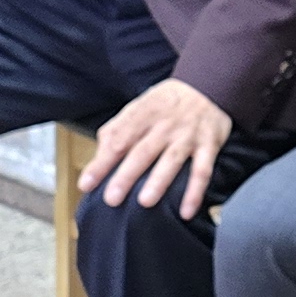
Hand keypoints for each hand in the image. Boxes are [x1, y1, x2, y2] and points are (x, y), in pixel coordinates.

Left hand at [83, 76, 235, 218]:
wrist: (208, 84)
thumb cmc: (165, 104)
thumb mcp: (138, 107)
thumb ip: (117, 131)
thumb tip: (98, 159)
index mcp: (142, 115)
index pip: (118, 140)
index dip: (101, 162)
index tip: (86, 184)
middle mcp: (164, 125)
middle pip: (142, 151)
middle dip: (126, 175)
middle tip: (111, 198)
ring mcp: (187, 135)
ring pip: (172, 160)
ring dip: (159, 181)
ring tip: (145, 202)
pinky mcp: (209, 145)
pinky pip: (202, 171)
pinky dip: (195, 192)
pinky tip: (186, 212)